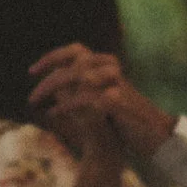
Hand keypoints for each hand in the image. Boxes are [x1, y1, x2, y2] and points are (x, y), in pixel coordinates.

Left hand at [28, 45, 175, 157]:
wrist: (155, 136)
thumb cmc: (123, 120)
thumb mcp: (98, 101)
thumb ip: (79, 90)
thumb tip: (53, 84)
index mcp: (107, 66)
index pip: (76, 50)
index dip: (52, 57)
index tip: (32, 71)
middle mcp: (112, 70)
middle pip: (74, 61)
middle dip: (48, 78)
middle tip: (32, 97)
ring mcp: (117, 83)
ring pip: (79, 76)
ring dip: (53, 89)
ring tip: (37, 103)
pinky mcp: (119, 101)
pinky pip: (87, 98)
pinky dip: (67, 106)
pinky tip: (53, 113)